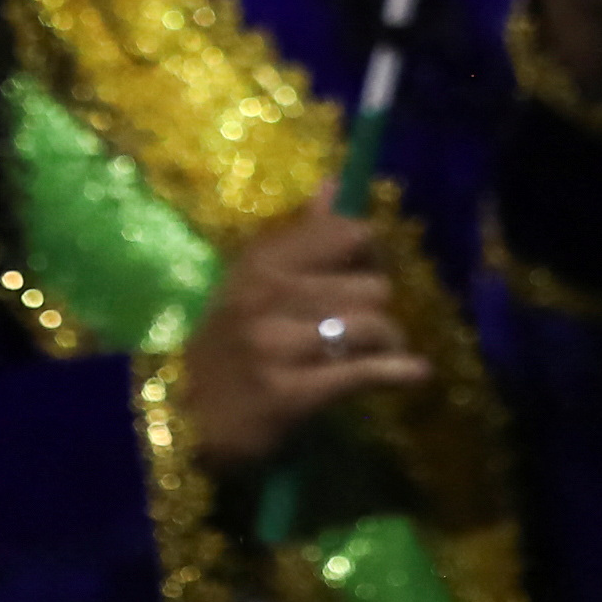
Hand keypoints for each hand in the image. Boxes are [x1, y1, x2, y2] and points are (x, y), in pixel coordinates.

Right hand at [176, 205, 429, 473]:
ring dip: (389, 343)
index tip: (366, 270)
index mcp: (262, 261)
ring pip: (373, 326)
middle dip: (380, 307)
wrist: (185, 418)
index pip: (346, 233)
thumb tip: (336, 183)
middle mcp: (269, 295)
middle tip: (373, 323)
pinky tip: (416, 373)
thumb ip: (303, 235)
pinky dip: (398, 373)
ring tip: (383, 352)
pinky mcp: (291, 394)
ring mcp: (278, 345)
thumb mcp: (254, 283)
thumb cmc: (229, 345)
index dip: (370, 252)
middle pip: (371, 285)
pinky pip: (364, 373)